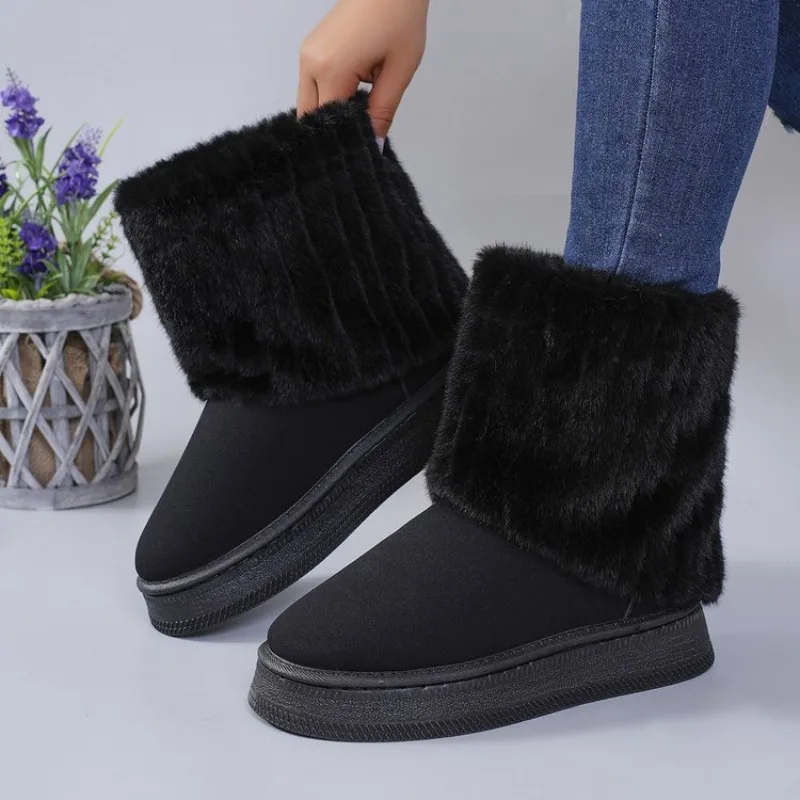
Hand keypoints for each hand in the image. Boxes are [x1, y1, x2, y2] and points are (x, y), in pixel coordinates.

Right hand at [298, 0, 429, 138]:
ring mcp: (306, 54)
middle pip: (311, 117)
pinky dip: (329, 98)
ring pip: (309, 103)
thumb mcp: (398, 72)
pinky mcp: (310, 49)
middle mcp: (310, 63)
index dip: (345, 140)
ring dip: (331, 114)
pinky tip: (352, 98)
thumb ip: (382, 113)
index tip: (362, 151)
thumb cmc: (398, 16)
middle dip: (333, 131)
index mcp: (330, 69)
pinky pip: (312, 86)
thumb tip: (374, 144)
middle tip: (359, 139)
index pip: (329, 124)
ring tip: (359, 115)